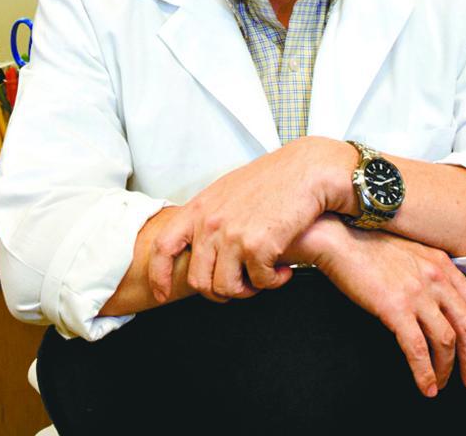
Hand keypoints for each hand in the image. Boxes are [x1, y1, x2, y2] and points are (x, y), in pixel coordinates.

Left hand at [147, 137, 355, 302]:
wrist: (306, 170)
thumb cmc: (273, 179)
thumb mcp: (229, 191)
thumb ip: (209, 215)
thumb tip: (199, 242)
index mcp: (200, 207)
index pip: (164, 246)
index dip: (159, 275)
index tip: (160, 294)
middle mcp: (210, 222)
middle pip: (199, 280)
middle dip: (220, 291)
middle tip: (242, 284)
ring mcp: (232, 234)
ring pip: (226, 288)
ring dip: (247, 289)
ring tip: (264, 275)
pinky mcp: (257, 246)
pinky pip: (259, 282)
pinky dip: (274, 281)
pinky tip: (284, 269)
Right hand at [315, 222, 465, 396]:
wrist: (340, 237)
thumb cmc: (366, 242)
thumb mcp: (410, 250)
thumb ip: (428, 271)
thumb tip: (436, 299)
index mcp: (440, 263)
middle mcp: (434, 277)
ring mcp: (416, 293)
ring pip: (447, 341)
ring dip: (448, 368)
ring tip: (442, 383)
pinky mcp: (395, 308)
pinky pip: (418, 349)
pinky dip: (425, 372)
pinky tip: (425, 384)